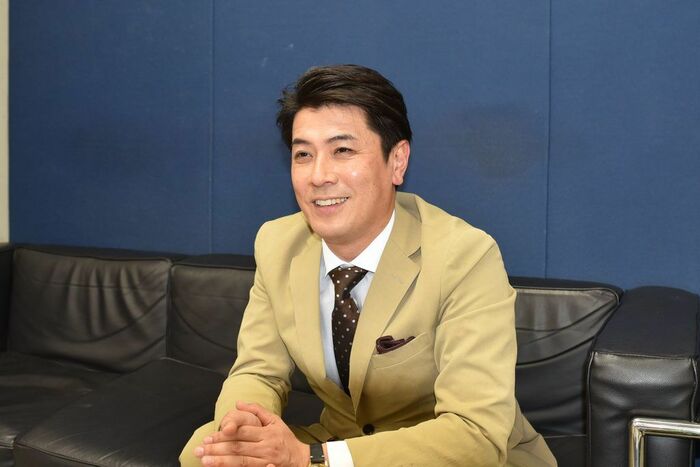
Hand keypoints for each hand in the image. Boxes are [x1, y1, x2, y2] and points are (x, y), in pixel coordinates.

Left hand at [195, 401, 309, 466]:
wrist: (300, 459)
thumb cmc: (285, 438)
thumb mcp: (275, 420)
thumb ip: (257, 411)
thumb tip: (239, 403)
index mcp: (267, 433)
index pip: (241, 432)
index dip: (224, 435)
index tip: (208, 438)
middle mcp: (265, 447)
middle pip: (238, 448)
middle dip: (217, 449)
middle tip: (200, 450)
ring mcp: (265, 462)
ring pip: (240, 462)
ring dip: (221, 462)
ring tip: (205, 461)